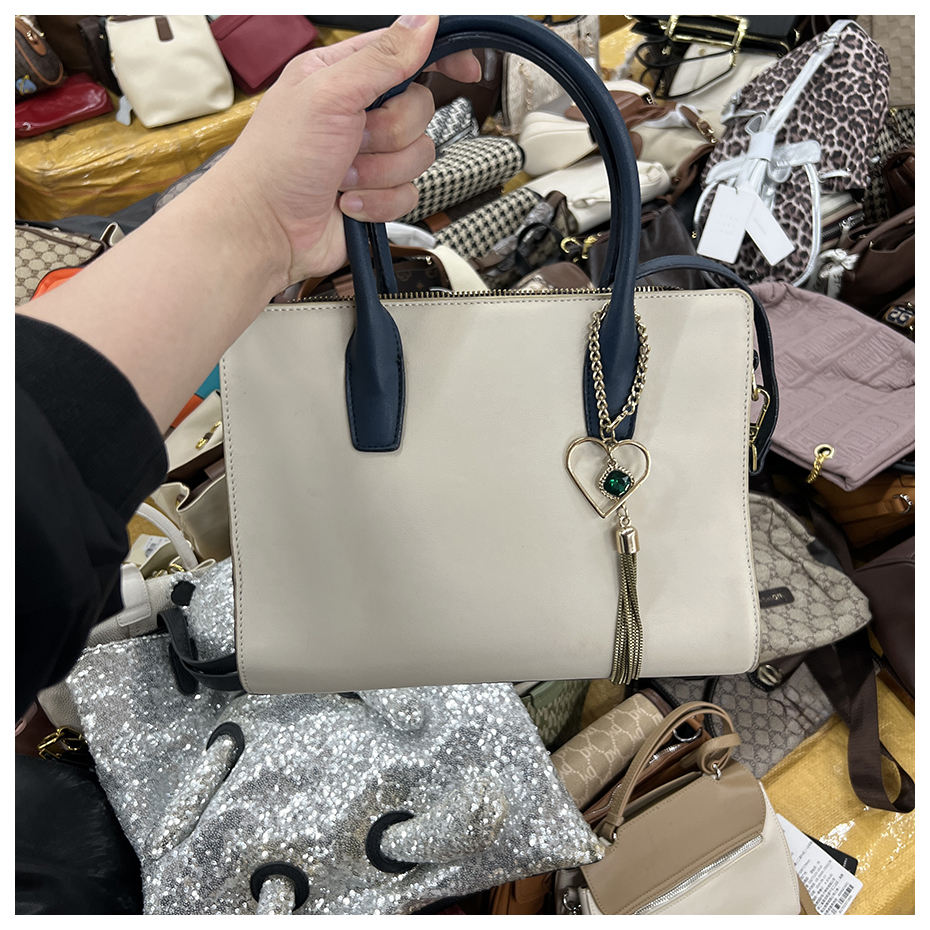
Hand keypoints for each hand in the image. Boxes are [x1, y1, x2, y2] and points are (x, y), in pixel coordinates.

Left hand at [212, 15, 479, 284]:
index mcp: (344, 75)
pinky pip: (409, 195)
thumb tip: (423, 19)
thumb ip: (381, 58)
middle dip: (388, 134)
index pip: (407, 52)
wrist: (266, 230)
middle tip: (351, 143)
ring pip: (419, 156)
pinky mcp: (378, 195)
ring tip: (341, 178)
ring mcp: (370, 157)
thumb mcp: (328, 94)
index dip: (442, 56)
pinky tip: (347, 204)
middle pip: (420, 110)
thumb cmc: (277, 160)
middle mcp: (360, 112)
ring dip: (379, 173)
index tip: (468, 69)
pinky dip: (379, 203)